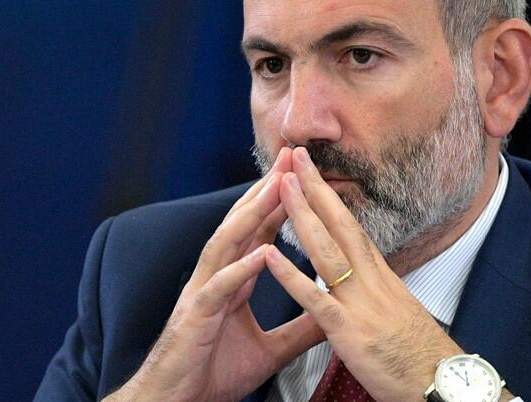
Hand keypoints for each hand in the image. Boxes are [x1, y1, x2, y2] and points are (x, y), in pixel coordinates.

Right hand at [108, 148, 323, 401]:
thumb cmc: (214, 373)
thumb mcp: (270, 350)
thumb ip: (299, 329)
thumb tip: (334, 316)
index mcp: (233, 282)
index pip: (258, 232)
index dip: (278, 202)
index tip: (301, 175)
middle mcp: (216, 278)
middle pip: (242, 224)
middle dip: (265, 189)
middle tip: (288, 157)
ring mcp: (203, 293)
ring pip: (227, 244)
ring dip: (251, 215)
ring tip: (276, 187)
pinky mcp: (195, 317)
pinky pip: (219, 289)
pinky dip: (239, 270)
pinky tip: (259, 253)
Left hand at [265, 147, 463, 401]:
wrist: (442, 385)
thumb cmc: (421, 355)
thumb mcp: (399, 313)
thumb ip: (378, 290)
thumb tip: (368, 275)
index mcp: (381, 276)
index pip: (352, 227)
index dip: (331, 197)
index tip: (313, 172)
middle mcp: (372, 281)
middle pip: (340, 225)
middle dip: (316, 189)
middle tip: (294, 157)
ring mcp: (360, 303)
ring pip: (326, 250)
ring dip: (302, 215)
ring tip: (281, 186)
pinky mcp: (349, 331)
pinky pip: (315, 299)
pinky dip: (291, 276)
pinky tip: (268, 255)